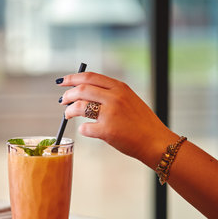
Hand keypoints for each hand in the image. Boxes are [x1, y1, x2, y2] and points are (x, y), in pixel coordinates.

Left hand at [57, 72, 177, 168]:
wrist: (155, 141)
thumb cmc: (141, 124)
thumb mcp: (130, 100)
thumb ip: (111, 94)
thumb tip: (86, 93)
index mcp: (119, 88)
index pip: (90, 77)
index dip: (72, 78)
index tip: (62, 82)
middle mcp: (114, 97)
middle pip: (81, 90)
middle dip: (68, 95)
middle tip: (63, 101)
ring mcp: (110, 114)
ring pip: (79, 107)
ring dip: (69, 111)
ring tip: (68, 115)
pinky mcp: (107, 131)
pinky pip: (85, 128)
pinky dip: (82, 129)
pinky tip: (86, 130)